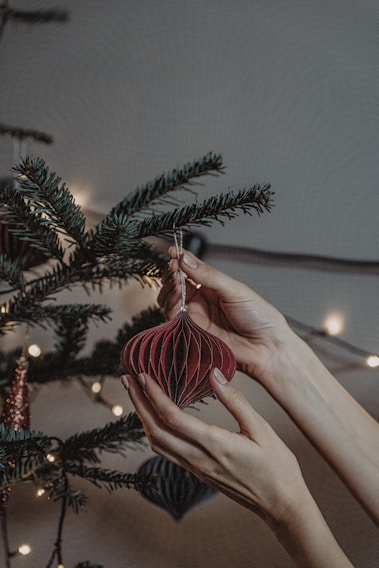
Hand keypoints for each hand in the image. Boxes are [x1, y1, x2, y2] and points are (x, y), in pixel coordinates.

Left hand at [122, 370, 355, 566]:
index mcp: (214, 444)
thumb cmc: (277, 466)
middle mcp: (198, 459)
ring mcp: (196, 468)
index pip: (172, 417)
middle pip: (155, 430)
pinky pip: (167, 451)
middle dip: (138, 403)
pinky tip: (157, 418)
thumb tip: (213, 374)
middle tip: (127, 379)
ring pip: (157, 443)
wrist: (281, 504)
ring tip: (137, 395)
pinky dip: (155, 431)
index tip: (142, 374)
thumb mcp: (261, 428)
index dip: (153, 394)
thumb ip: (235, 400)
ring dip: (143, 417)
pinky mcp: (198, 472)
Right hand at [158, 247, 295, 381]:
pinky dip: (171, 306)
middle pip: (175, 286)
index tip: (173, 251)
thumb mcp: (234, 289)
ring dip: (169, 289)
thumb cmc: (259, 317)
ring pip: (170, 301)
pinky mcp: (192, 333)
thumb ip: (208, 275)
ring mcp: (196, 317)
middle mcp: (201, 301)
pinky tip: (178, 296)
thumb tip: (186, 258)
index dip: (179, 261)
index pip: (189, 271)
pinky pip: (173, 319)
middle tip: (174, 267)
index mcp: (212, 287)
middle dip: (171, 274)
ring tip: (177, 280)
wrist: (267, 346)